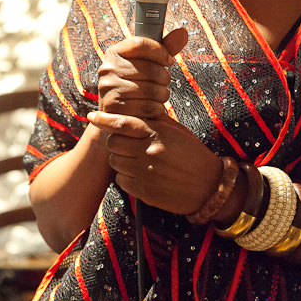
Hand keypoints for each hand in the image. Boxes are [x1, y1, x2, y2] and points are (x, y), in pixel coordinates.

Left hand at [86, 110, 222, 214]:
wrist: (209, 186)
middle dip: (116, 142)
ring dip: (120, 160)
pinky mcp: (144, 191)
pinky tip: (140, 174)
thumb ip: (155, 121)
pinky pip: (121, 181)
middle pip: (113, 143)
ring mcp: (145, 171)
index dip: (104, 119)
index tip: (91, 115)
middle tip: (126, 144)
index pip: (122, 122)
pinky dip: (126, 177)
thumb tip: (134, 109)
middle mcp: (149, 150)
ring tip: (135, 160)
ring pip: (115, 162)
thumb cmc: (193, 154)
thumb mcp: (177, 131)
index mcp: (158, 132)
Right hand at [98, 28, 187, 120]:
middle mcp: (107, 69)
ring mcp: (108, 90)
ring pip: (151, 90)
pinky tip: (155, 109)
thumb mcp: (146, 63)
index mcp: (114, 53)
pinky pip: (147, 108)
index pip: (140, 43)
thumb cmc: (133, 84)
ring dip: (162, 95)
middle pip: (149, 69)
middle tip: (164, 83)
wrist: (113, 117)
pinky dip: (157, 110)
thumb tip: (183, 32)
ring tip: (159, 97)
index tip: (169, 60)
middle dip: (164, 78)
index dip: (160, 51)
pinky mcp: (113, 111)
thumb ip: (165, 48)